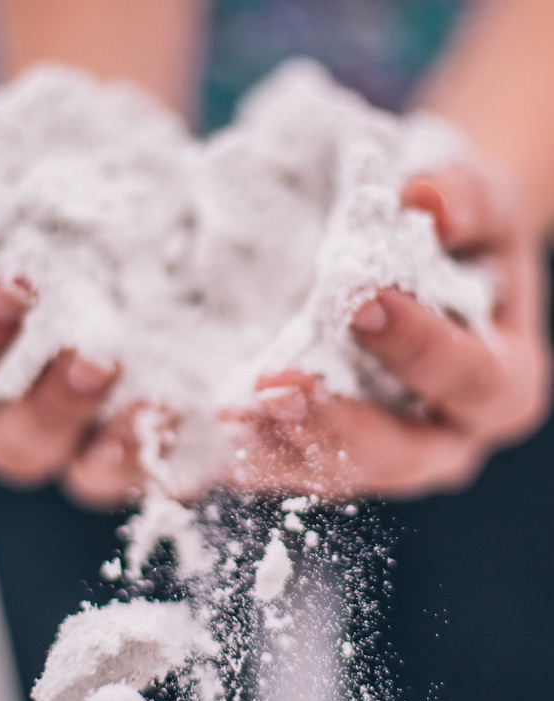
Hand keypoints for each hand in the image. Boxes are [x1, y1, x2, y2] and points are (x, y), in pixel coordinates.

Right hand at [0, 175, 155, 506]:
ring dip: (115, 448)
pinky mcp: (170, 447)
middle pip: (17, 447)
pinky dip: (177, 448)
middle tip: (92, 355)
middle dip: (50, 405)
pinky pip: (167, 473)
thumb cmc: (91, 199)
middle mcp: (37, 415)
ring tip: (148, 394)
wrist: (178, 201)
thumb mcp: (45, 180)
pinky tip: (191, 408)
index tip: (9, 285)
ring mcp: (104, 441)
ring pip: (90, 478)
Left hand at [223, 160, 551, 500]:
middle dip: (336, 425)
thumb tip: (423, 199)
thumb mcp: (485, 202)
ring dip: (281, 450)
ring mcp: (391, 461)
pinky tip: (221, 427)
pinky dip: (256, 455)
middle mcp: (450, 439)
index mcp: (504, 385)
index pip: (469, 379)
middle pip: (402, 456)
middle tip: (276, 388)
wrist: (432, 266)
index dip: (417, 346)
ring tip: (231, 414)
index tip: (360, 302)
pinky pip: (295, 475)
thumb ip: (468, 198)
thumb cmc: (465, 235)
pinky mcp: (339, 464)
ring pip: (340, 477)